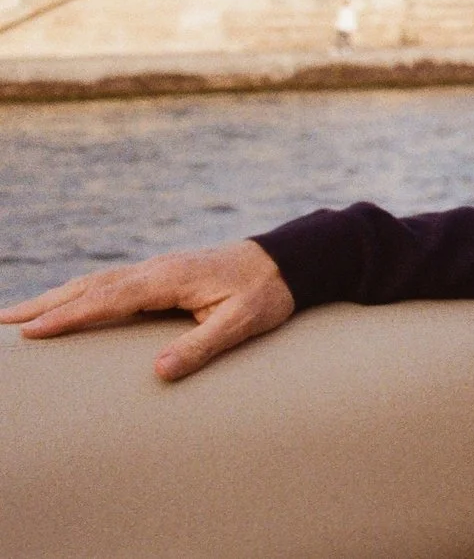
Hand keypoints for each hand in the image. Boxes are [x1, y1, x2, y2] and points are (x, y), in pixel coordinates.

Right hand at [0, 240, 296, 380]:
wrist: (287, 259)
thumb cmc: (267, 292)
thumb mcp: (242, 323)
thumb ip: (203, 346)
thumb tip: (159, 372)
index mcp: (171, 278)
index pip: (109, 299)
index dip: (70, 316)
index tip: (33, 332)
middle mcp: (157, 268)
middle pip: (91, 286)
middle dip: (46, 305)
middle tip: (4, 322)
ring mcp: (157, 268)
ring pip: (96, 282)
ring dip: (56, 297)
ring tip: (19, 315)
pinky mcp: (161, 273)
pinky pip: (111, 281)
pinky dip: (80, 292)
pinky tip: (66, 302)